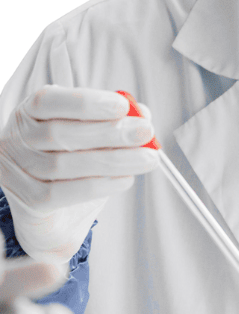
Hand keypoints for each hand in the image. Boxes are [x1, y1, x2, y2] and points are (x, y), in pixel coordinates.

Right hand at [0, 85, 158, 262]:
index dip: (86, 102)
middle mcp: (17, 140)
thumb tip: (143, 113)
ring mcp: (17, 172)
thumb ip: (113, 120)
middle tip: (146, 132)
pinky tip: (125, 179)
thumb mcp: (91, 134)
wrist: (54, 212)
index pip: (48, 101)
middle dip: (109, 132)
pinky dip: (100, 185)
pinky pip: (63, 193)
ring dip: (114, 160)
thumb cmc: (75, 162)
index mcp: (30, 113)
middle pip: (59, 133)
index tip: (123, 106)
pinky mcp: (27, 201)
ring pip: (64, 164)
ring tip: (147, 158)